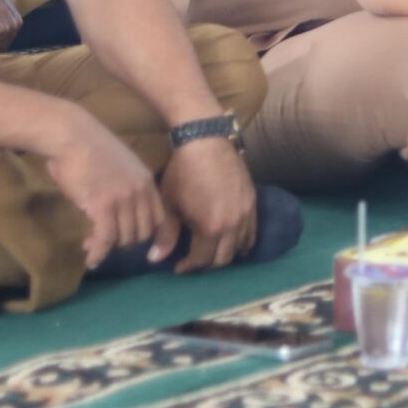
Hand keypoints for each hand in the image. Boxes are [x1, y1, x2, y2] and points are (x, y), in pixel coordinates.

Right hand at [41, 110, 170, 268]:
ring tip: (91, 244)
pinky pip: (106, 239)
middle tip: (106, 242)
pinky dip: (99, 253)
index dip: (153, 237)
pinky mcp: (103, 205)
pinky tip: (91, 258)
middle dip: (125, 242)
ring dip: (108, 247)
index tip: (146, 250)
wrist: (72, 135)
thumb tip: (120, 215)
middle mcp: (140, 191)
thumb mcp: (121, 167)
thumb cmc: (89, 148)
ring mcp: (123, 198)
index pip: (160, 218)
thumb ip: (127, 189)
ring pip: (124, 238)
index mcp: (146, 181)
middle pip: (142, 233)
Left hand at [157, 132, 257, 273]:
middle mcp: (233, 225)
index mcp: (211, 228)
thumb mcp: (170, 204)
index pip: (202, 259)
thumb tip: (155, 259)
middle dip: (207, 264)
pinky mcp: (253, 202)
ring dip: (225, 254)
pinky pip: (252, 232)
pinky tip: (231, 239)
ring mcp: (246, 214)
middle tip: (194, 260)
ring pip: (240, 247)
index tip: (179, 267)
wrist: (206, 141)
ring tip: (212, 250)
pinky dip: (242, 242)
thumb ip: (166, 235)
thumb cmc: (183, 172)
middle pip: (223, 259)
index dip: (189, 267)